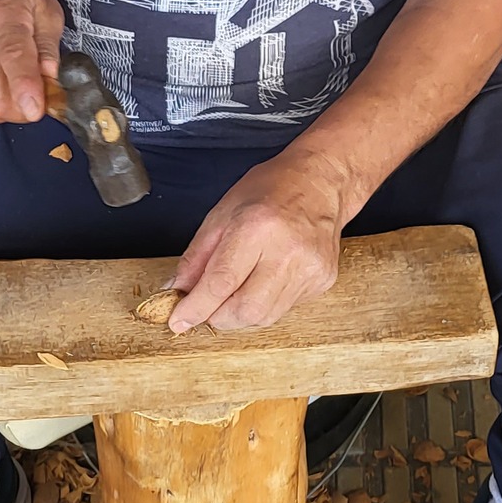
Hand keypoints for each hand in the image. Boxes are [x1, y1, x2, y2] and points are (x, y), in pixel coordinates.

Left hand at [167, 151, 350, 332]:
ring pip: (264, 317)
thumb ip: (196, 256)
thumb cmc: (271, 190)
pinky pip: (284, 309)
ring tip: (240, 285)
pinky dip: (265, 303)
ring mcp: (309, 268)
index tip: (179, 320)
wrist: (320, 182)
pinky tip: (267, 277)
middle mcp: (287, 251)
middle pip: (245, 310)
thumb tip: (178, 291)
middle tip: (209, 303)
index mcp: (257, 227)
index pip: (221, 282)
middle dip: (218, 316)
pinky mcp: (322, 280)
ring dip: (241, 312)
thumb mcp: (221, 213)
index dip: (196, 308)